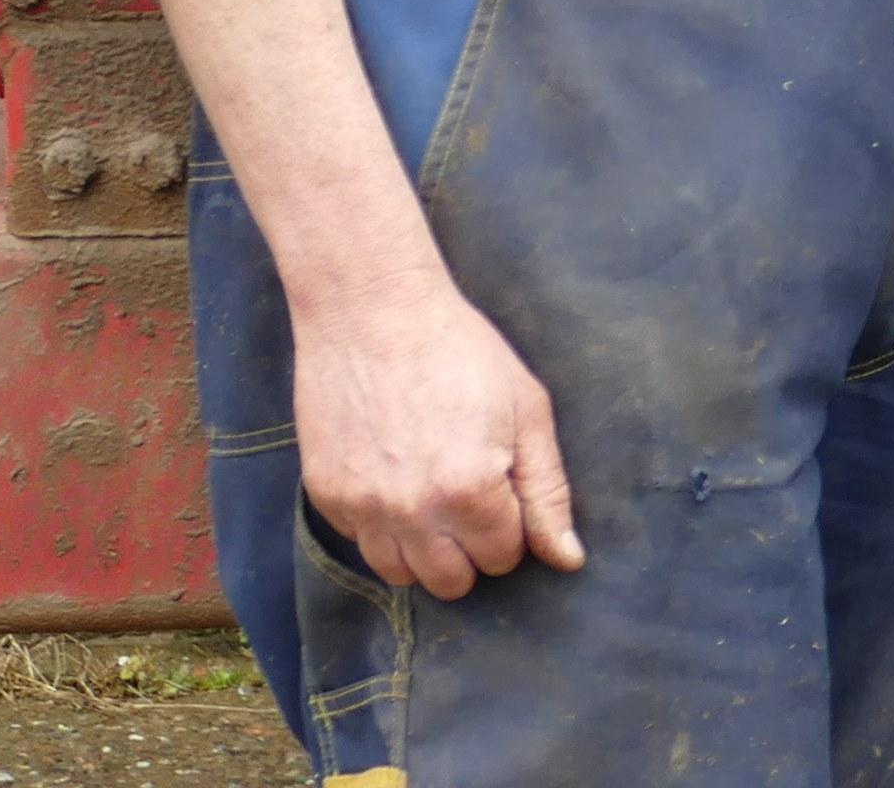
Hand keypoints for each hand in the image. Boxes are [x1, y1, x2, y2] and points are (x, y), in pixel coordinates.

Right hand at [291, 277, 581, 600]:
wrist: (373, 311)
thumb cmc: (461, 350)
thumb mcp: (527, 410)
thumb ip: (548, 492)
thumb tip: (568, 561)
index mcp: (470, 491)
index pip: (502, 558)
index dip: (511, 527)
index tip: (504, 488)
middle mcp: (413, 512)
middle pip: (451, 582)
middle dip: (471, 550)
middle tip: (473, 500)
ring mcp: (362, 508)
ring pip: (400, 576)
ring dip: (425, 550)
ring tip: (435, 499)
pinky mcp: (325, 496)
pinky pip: (360, 543)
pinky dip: (382, 527)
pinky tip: (396, 480)